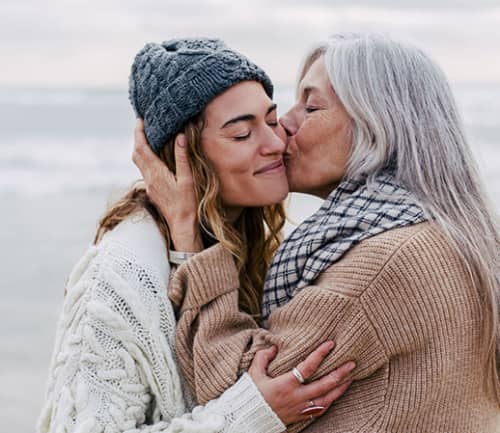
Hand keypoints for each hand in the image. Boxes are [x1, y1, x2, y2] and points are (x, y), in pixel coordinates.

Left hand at [132, 119, 201, 251]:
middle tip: (142, 125)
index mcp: (156, 173)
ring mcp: (149, 185)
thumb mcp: (187, 179)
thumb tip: (179, 137)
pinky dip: (145, 158)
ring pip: (139, 162)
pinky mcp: (152, 190)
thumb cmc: (187, 204)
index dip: (139, 133)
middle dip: (137, 138)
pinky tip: (154, 157)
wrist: (181, 225)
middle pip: (136, 154)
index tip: (140, 120)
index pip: (142, 148)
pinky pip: (144, 170)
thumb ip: (182, 158)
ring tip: (147, 137)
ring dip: (140, 148)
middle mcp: (149, 178)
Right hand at [248, 342, 354, 424]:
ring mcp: (301, 408)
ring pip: (327, 399)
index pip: (308, 367)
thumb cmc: (251, 394)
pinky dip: (331, 401)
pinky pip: (320, 409)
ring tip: (350, 378)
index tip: (331, 344)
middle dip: (340, 373)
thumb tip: (275, 346)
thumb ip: (263, 356)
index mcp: (286, 384)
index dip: (320, 354)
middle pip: (324, 384)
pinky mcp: (301, 416)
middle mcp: (297, 397)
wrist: (248, 419)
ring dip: (340, 388)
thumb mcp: (254, 372)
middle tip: (352, 363)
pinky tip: (337, 394)